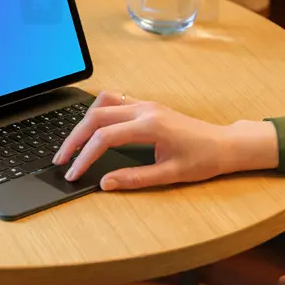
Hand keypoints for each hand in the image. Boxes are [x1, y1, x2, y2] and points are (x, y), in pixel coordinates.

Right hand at [54, 90, 279, 190]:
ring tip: (72, 144)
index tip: (73, 173)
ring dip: (82, 123)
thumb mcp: (170, 174)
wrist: (224, 144)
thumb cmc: (203, 160)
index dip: (84, 157)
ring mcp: (144, 104)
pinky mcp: (146, 105)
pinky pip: (113, 100)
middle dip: (73, 138)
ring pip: (101, 104)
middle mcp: (144, 109)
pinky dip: (96, 113)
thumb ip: (135, 179)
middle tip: (60, 159)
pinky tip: (91, 129)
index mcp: (149, 126)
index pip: (104, 138)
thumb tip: (105, 184)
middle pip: (95, 117)